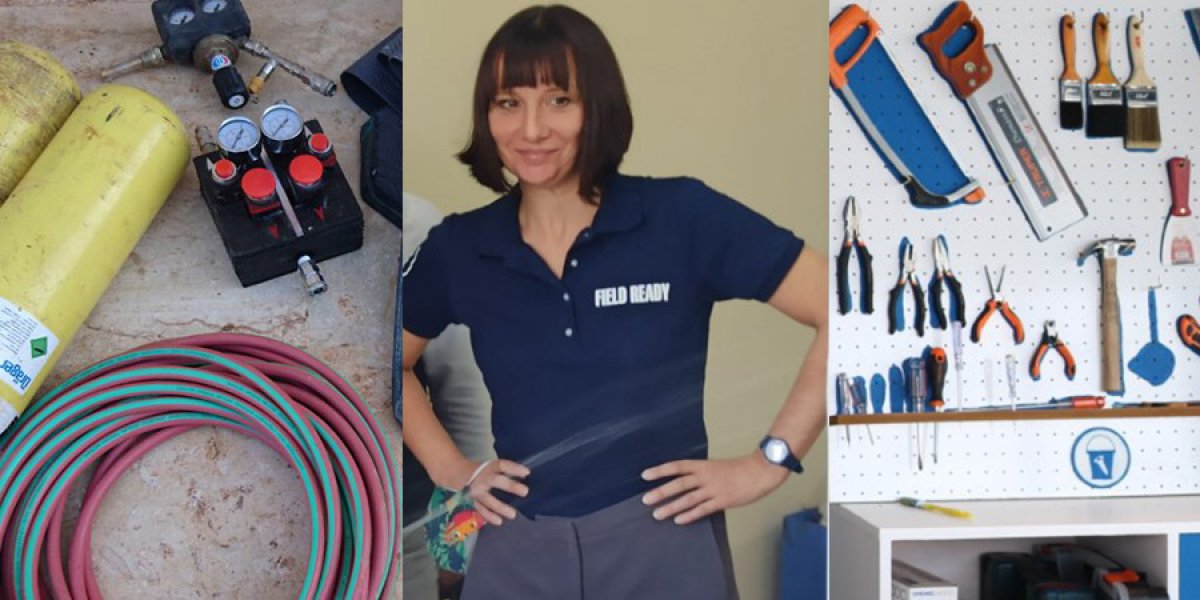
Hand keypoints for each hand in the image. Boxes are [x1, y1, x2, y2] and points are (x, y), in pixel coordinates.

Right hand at [462, 459, 530, 525]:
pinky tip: (499, 521)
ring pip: (488, 499)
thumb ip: (507, 472)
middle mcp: (482, 478)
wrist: (460, 474)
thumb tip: (525, 477)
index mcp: (490, 467)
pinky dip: (489, 516)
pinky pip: (481, 510)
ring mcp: (476, 491)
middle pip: (496, 481)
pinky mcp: (472, 501)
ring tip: (513, 514)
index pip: (502, 466)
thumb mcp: (493, 468)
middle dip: (510, 486)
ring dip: (500, 507)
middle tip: (525, 492)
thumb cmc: (483, 472)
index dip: (514, 468)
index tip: (527, 473)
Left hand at [641, 452, 788, 524]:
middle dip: (660, 492)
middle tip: (645, 500)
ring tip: (657, 514)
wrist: (760, 471)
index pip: (677, 466)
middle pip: (678, 484)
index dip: (660, 470)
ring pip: (688, 499)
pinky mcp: (723, 501)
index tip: (645, 475)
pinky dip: (690, 515)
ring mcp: (714, 489)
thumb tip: (685, 482)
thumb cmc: (740, 469)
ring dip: (671, 507)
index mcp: (703, 465)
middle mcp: (706, 476)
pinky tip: (679, 520)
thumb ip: (701, 474)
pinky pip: (703, 509)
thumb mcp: (716, 466)